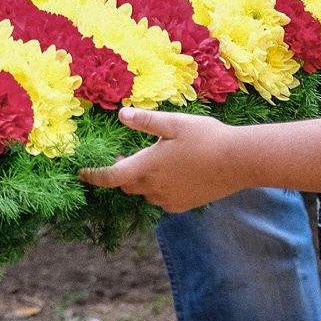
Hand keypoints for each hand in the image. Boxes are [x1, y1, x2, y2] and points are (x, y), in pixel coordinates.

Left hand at [78, 107, 240, 212]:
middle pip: (127, 184)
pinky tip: (173, 175)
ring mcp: (168, 200)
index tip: (83, 173)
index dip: (93, 175)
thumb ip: (146, 121)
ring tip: (154, 161)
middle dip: (121, 172)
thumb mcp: (174, 123)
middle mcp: (154, 188)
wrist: (238, 162)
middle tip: (126, 154)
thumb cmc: (206, 137)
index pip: (110, 176)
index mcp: (147, 166)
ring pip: (145, 193)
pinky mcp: (183, 205)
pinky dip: (159, 189)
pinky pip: (162, 200)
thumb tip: (121, 115)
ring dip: (142, 180)